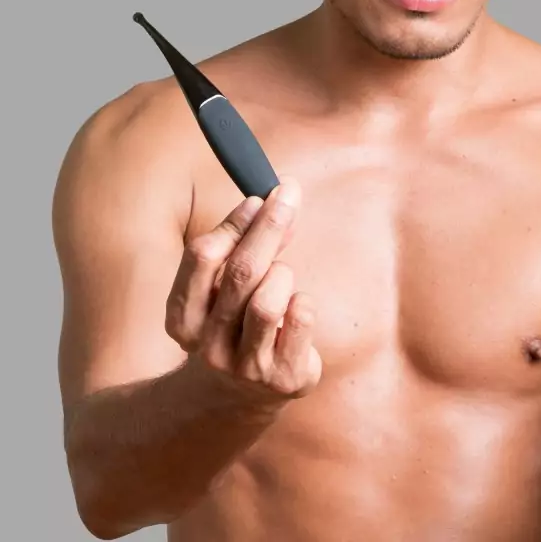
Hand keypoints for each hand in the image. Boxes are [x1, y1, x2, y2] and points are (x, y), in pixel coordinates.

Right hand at [165, 178, 321, 403]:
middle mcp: (210, 344)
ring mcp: (246, 365)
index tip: (258, 196)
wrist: (235, 399)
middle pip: (240, 272)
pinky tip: (295, 311)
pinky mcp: (284, 377)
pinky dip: (303, 302)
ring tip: (281, 281)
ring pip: (269, 300)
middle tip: (289, 194)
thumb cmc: (233, 326)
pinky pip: (301, 318)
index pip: (203, 256)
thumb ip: (241, 248)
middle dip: (269, 226)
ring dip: (283, 275)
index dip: (233, 223)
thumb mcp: (221, 291)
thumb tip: (271, 202)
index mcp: (185, 317)